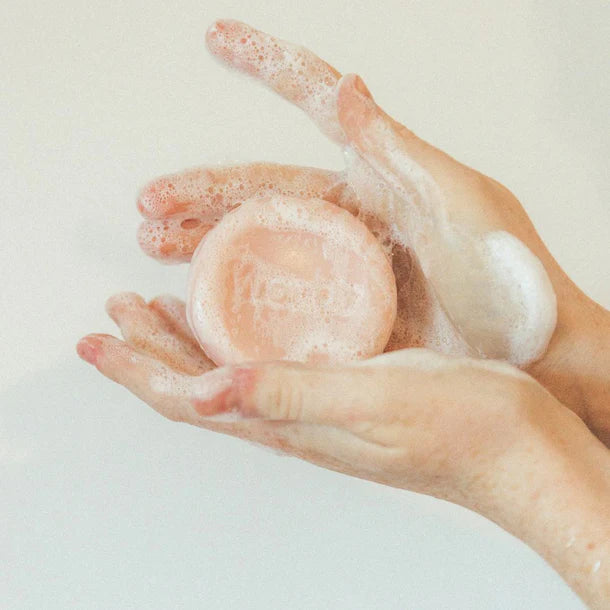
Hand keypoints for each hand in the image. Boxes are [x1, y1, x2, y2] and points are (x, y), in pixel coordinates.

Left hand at [77, 296, 609, 607]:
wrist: (524, 450)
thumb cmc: (466, 429)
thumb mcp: (374, 404)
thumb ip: (291, 395)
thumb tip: (204, 392)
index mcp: (292, 422)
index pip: (188, 399)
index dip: (136, 369)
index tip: (95, 339)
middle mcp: (297, 417)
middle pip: (199, 385)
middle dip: (150, 350)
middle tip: (117, 311)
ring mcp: (322, 406)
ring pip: (231, 373)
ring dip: (190, 344)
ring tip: (163, 311)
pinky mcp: (350, 389)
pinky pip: (274, 364)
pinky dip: (242, 339)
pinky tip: (247, 323)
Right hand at [135, 20, 608, 441]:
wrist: (532, 356)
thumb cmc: (511, 281)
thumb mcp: (460, 205)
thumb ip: (402, 152)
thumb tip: (353, 87)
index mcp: (384, 177)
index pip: (318, 108)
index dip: (267, 69)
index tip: (220, 41)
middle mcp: (355, 216)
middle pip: (264, 190)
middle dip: (203, 192)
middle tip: (151, 204)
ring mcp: (345, 265)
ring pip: (261, 242)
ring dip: (206, 241)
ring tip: (158, 244)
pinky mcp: (344, 310)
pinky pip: (280, 294)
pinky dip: (240, 292)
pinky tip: (206, 298)